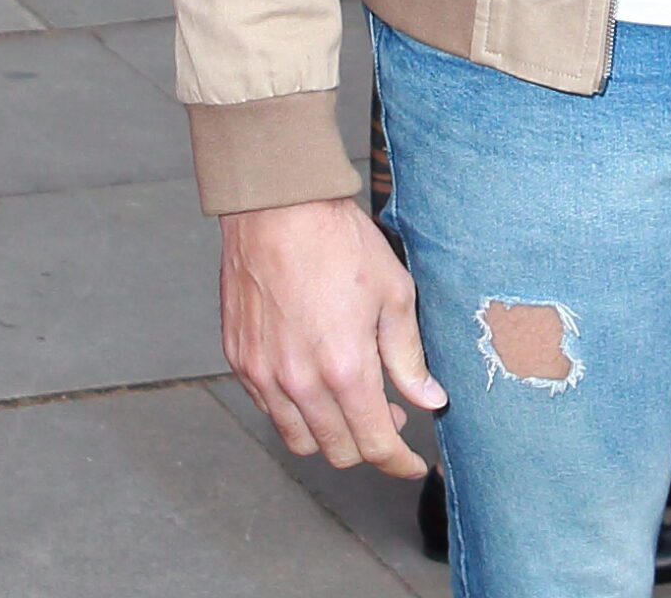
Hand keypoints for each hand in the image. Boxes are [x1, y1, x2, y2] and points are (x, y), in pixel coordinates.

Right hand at [220, 196, 444, 476]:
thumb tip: (429, 399)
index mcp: (344, 370)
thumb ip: (409, 356)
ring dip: (330, 434)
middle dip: (369, 444)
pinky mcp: (240, 360)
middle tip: (390, 416)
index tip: (413, 464)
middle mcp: (299, 383)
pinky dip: (296, 410)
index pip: (375, 444)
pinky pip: (270, 409)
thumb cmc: (338, 241)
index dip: (399, 462)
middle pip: (338, 451)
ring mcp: (263, 375)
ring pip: (299, 439)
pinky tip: (315, 380)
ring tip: (351, 401)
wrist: (278, 207)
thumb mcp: (393, 293)